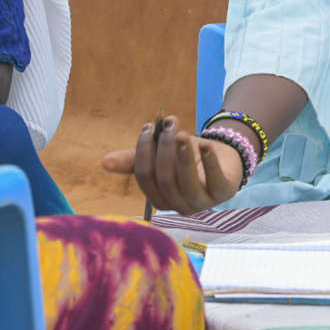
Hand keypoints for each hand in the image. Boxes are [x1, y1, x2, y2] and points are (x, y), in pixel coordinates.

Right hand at [102, 116, 245, 214]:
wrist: (225, 158)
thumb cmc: (188, 158)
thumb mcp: (163, 155)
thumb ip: (137, 158)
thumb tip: (104, 161)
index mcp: (160, 198)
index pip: (145, 178)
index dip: (144, 151)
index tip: (149, 127)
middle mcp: (180, 206)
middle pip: (165, 179)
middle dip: (164, 149)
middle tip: (170, 124)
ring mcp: (203, 202)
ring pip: (186, 183)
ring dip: (182, 156)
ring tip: (180, 132)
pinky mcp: (224, 193)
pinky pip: (215, 180)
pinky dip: (209, 161)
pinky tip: (204, 144)